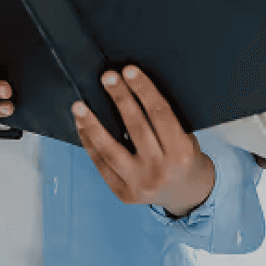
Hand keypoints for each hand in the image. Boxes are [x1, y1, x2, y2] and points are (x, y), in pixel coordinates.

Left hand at [72, 65, 214, 217]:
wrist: (186, 195)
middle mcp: (161, 169)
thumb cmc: (184, 157)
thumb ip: (165, 119)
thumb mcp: (186, 137)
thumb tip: (132, 87)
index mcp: (181, 151)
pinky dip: (89, 142)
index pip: (160, 114)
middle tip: (107, 77)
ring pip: (111, 149)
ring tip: (79, 106)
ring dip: (93, 125)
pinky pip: (101, 164)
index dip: (144, 89)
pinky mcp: (124, 193)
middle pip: (136, 127)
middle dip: (120, 98)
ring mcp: (140, 183)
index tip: (129, 70)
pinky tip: (82, 125)